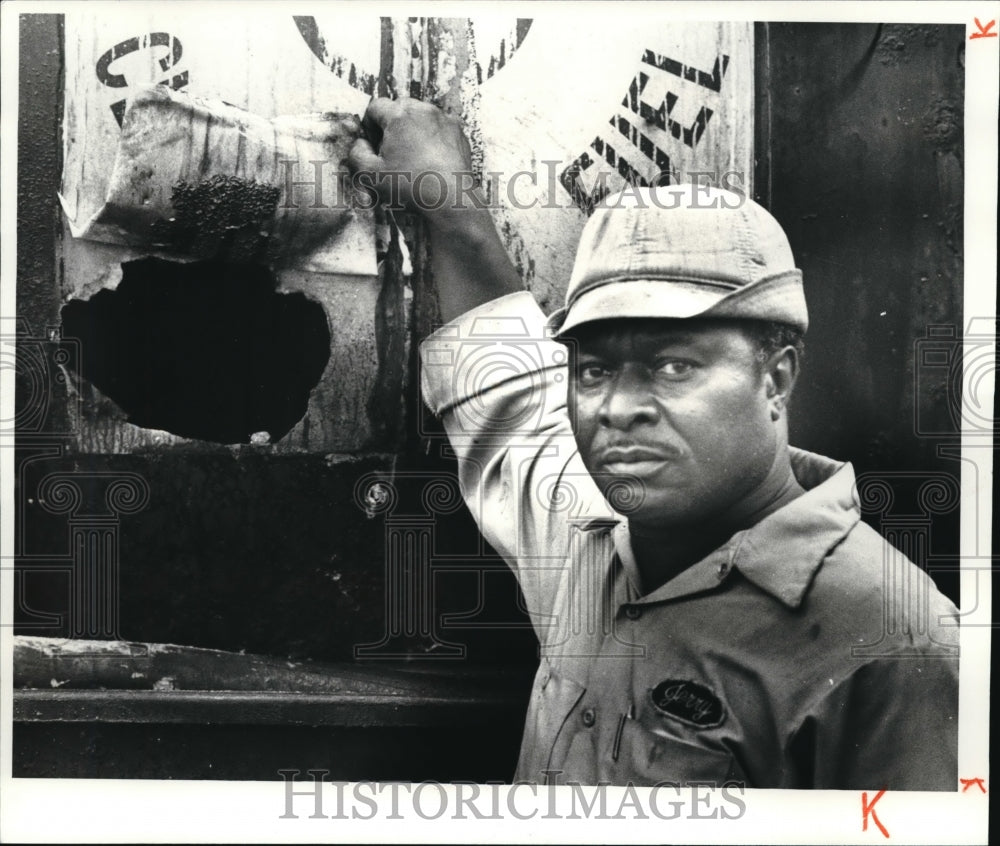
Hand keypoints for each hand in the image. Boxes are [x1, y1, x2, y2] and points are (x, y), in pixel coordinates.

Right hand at [348, 98, 474, 216]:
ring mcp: (443, 119)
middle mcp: (422, 110)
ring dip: (413, 128)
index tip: (375, 144)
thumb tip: (361, 143)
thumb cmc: (411, 185)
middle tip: (393, 150)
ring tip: (413, 155)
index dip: (370, 125)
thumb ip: (357, 153)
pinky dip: (432, 136)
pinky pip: (439, 126)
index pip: (375, 107)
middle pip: (399, 107)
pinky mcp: (457, 130)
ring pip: (420, 114)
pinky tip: (431, 158)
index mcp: (399, 115)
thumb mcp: (372, 174)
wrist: (450, 198)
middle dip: (392, 124)